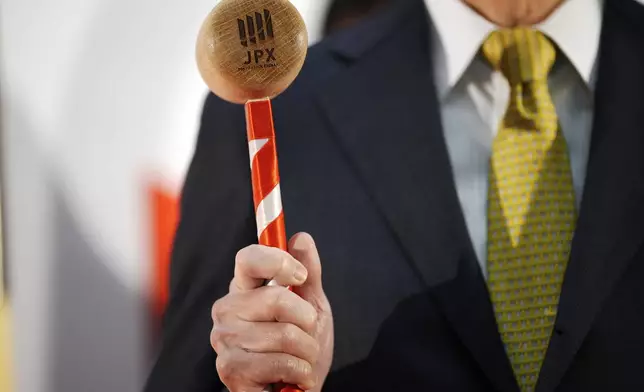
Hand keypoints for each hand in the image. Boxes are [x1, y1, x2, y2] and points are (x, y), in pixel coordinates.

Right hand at [211, 233, 333, 391]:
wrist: (299, 389)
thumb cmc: (300, 347)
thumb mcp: (312, 306)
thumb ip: (308, 273)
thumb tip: (301, 238)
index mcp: (244, 289)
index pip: (248, 259)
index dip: (277, 261)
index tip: (301, 277)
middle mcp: (227, 310)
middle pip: (276, 298)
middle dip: (306, 321)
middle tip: (305, 335)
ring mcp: (225, 339)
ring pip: (284, 334)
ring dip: (306, 351)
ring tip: (300, 359)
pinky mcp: (230, 368)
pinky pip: (280, 362)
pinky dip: (299, 371)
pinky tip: (294, 376)